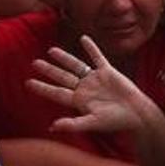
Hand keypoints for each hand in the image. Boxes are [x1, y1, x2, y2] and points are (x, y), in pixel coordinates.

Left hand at [29, 39, 155, 136]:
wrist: (136, 114)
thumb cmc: (115, 121)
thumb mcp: (92, 123)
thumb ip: (73, 124)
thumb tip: (52, 127)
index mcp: (79, 101)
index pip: (56, 92)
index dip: (42, 88)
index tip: (28, 83)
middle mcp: (85, 89)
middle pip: (62, 77)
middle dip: (49, 70)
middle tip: (34, 63)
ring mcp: (96, 80)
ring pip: (76, 66)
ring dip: (64, 58)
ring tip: (51, 50)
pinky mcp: (108, 72)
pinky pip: (98, 57)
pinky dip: (91, 48)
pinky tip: (84, 38)